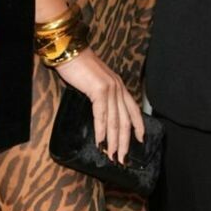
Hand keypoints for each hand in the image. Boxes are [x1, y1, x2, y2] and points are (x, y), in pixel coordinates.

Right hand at [56, 49, 144, 164]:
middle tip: (123, 159)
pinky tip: (100, 143)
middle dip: (124, 142)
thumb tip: (101, 114)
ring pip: (115, 121)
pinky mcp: (99, 90)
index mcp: (119, 86)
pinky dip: (101, 131)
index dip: (138, 126)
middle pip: (125, 121)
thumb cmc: (78, 67)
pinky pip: (101, 115)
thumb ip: (102, 96)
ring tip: (112, 156)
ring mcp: (110, 89)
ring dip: (113, 142)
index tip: (140, 140)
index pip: (134, 110)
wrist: (69, 51)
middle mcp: (119, 88)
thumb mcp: (96, 82)